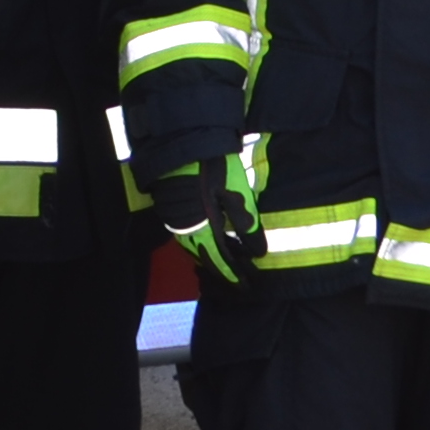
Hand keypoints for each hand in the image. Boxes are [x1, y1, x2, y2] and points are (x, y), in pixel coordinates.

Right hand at [147, 145, 269, 285]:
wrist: (182, 143)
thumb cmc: (213, 167)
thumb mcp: (236, 194)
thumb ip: (247, 225)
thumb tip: (258, 253)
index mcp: (203, 228)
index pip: (219, 260)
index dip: (232, 275)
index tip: (245, 287)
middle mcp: (186, 230)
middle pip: (205, 258)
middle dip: (222, 269)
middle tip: (240, 278)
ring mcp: (176, 220)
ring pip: (195, 247)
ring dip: (211, 257)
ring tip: (229, 262)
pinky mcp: (171, 210)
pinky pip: (187, 236)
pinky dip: (201, 243)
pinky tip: (212, 239)